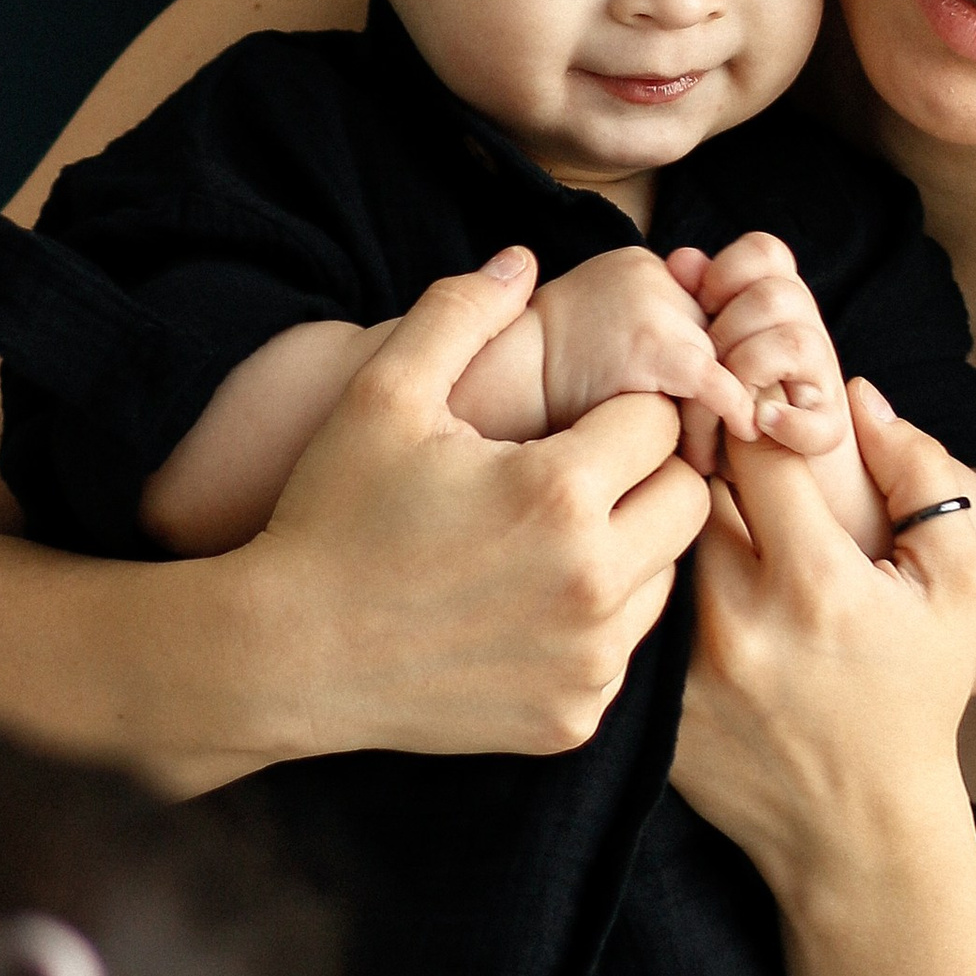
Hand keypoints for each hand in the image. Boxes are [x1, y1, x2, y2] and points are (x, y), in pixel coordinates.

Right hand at [258, 248, 712, 754]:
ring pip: (666, 577)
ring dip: (628, 547)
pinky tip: (528, 605)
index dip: (621, 407)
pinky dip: (595, 624)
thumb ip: (459, 313)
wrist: (286, 655)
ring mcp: (587, 660)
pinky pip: (625, 651)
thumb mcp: (383, 395)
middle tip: (574, 474)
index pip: (660, 419)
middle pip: (688, 498)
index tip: (575, 422)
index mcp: (558, 491)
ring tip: (548, 537)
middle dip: (646, 474)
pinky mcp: (574, 717)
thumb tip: (522, 259)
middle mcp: (590, 583)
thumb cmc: (331, 516)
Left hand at [667, 234, 884, 548]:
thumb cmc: (720, 414)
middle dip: (729, 330)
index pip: (766, 251)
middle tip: (703, 372)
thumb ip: (695, 305)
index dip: (730, 270)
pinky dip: (787, 421)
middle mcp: (806, 333)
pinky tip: (760, 427)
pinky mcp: (831, 433)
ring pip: (795, 342)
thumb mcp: (702, 353)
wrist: (773, 491)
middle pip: (776, 293)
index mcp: (775, 305)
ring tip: (724, 404)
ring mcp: (823, 382)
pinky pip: (819, 416)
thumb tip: (682, 260)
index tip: (702, 306)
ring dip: (749, 371)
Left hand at [671, 384, 975, 905]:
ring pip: (645, 546)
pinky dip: (636, 586)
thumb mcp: (959, 586)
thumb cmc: (916, 696)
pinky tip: (654, 579)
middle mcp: (738, 623)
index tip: (759, 418)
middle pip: (683, 489)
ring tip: (686, 513)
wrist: (857, 830)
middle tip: (710, 450)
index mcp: (817, 583)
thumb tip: (857, 397)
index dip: (753, 415)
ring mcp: (682, 669)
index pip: (754, 447)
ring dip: (662, 520)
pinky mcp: (646, 704)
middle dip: (697, 458)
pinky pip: (626, 610)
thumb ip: (921, 475)